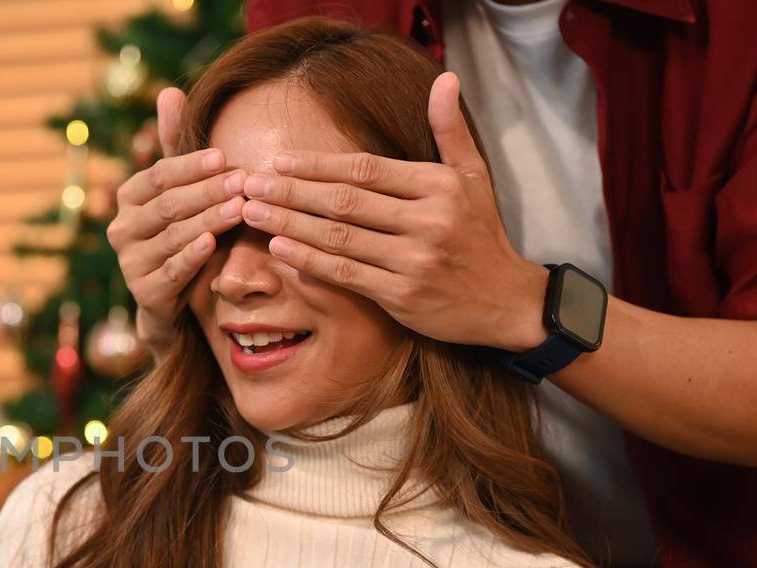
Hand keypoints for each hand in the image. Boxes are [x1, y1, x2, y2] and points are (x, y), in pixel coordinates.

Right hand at [108, 86, 246, 354]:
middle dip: (207, 191)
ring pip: (172, 235)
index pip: (159, 176)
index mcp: (129, 198)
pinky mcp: (145, 293)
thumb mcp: (182, 192)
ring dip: (208, 219)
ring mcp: (131, 262)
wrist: (175, 302)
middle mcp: (122, 228)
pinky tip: (214, 243)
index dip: (191, 166)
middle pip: (168, 204)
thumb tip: (170, 91)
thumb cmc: (182, 234)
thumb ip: (176, 148)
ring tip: (241, 208)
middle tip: (244, 181)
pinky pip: (171, 270)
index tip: (225, 157)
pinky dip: (192, 255)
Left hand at [238, 72, 550, 352]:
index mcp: (437, 187)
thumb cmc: (481, 234)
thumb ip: (451, 130)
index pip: (365, 169)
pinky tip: (279, 248)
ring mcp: (414, 260)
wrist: (505, 300)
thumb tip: (445, 79)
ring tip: (253, 211)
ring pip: (339, 237)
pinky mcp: (403, 296)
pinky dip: (308, 261)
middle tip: (251, 183)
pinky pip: (345, 274)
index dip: (318, 164)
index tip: (280, 159)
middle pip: (345, 201)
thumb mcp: (473, 177)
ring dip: (289, 224)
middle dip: (292, 191)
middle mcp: (427, 221)